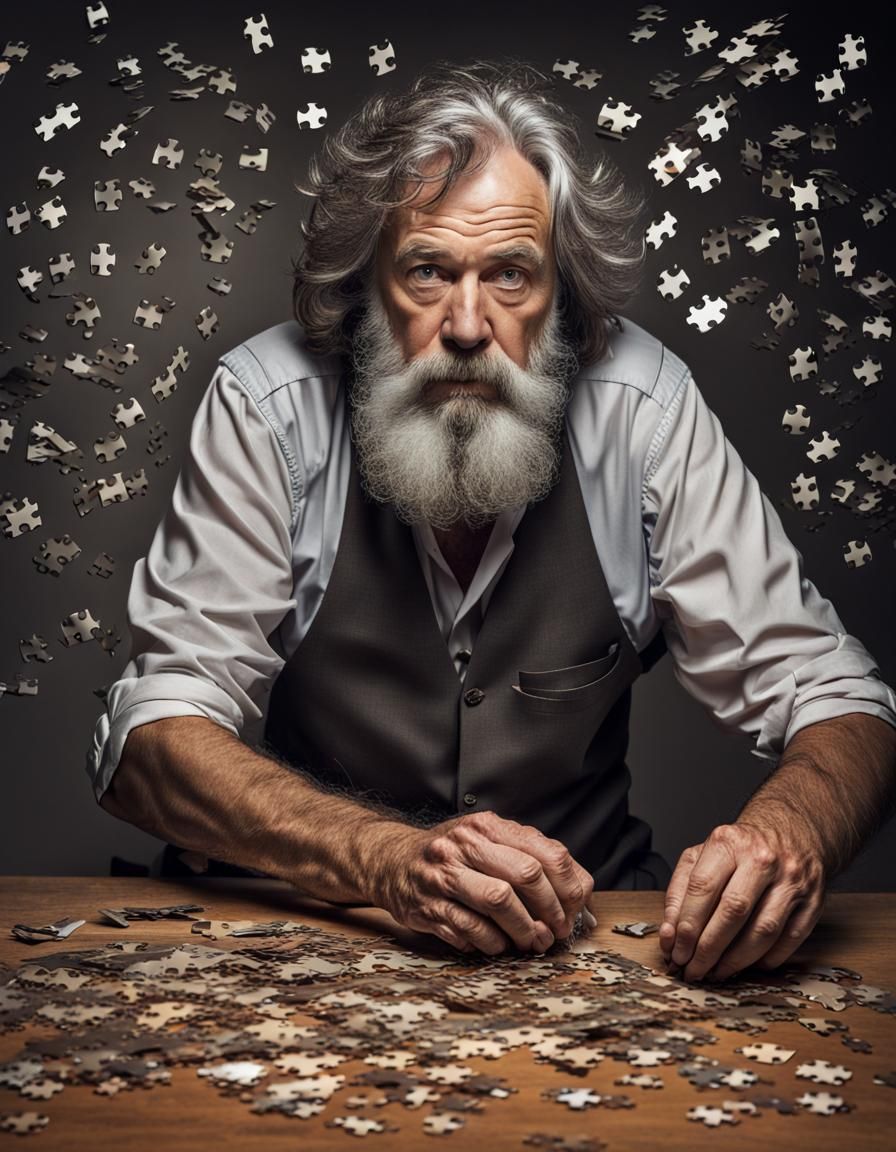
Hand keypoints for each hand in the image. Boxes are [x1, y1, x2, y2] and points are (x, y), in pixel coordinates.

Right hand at [371, 809, 594, 954]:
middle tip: (555, 931)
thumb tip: (580, 893)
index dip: (568, 888)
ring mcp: (442, 875)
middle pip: (526, 875)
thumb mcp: (487, 840)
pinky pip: (471, 930)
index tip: (573, 910)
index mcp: (486, 826)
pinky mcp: (427, 906)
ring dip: (523, 930)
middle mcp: (463, 845)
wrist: (390, 861)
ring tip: (530, 942)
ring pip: (499, 902)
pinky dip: (492, 943)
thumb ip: (531, 857)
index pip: (546, 853)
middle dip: (550, 911)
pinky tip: (497, 944)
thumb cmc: (451, 855)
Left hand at [658, 822, 825, 981]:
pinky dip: (767, 959)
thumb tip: (670, 935)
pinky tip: (748, 964)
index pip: (703, 888)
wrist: (790, 831)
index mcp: (728, 843)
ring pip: (763, 931)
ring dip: (736, 960)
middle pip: (733, 912)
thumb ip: (679, 892)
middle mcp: (762, 859)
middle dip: (709, 949)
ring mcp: (792, 880)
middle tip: (694, 970)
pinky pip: (790, 940)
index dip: (687, 926)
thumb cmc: (739, 850)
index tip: (677, 952)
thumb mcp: (701, 855)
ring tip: (716, 972)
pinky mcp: (814, 901)